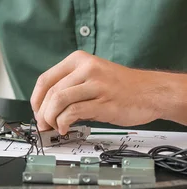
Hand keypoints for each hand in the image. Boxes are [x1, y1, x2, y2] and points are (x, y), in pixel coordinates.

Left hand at [30, 50, 162, 134]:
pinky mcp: (103, 101)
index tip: (36, 111)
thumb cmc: (121, 87)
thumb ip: (70, 87)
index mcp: (79, 60)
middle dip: (41, 112)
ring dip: (50, 118)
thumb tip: (46, 109)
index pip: (45, 79)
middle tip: (42, 124)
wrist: (153, 92)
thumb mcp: (92, 77)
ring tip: (52, 127)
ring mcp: (95, 84)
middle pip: (50, 92)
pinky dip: (63, 123)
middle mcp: (86, 68)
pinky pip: (73, 112)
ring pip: (58, 101)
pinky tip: (64, 128)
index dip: (36, 99)